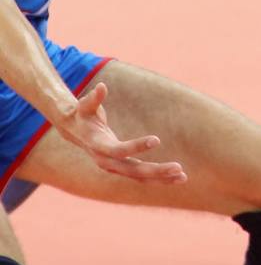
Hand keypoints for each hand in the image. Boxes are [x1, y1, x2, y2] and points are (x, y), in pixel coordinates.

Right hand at [52, 80, 187, 184]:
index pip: (118, 151)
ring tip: (183, 177)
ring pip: (140, 177)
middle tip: (178, 168)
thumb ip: (93, 98)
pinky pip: (141, 176)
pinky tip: (177, 177)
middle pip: (133, 170)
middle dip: (155, 170)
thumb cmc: (83, 114)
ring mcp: (115, 168)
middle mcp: (106, 162)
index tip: (157, 140)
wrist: (75, 131)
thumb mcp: (84, 105)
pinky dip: (159, 178)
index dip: (136, 146)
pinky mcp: (122, 168)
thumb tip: (101, 86)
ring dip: (161, 178)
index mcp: (98, 146)